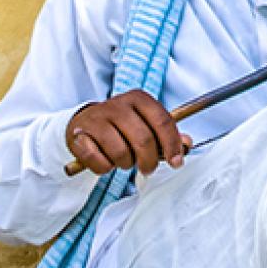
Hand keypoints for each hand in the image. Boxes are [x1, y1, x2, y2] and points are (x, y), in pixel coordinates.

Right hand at [65, 90, 188, 175]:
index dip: (172, 145)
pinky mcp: (79, 135)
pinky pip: (98, 161)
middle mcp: (117, 105)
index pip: (163, 121)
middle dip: (149, 161)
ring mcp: (97, 119)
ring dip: (125, 164)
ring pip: (120, 152)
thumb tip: (187, 144)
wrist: (84, 123)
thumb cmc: (121, 126)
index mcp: (139, 99)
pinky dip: (104, 168)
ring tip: (123, 160)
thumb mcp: (146, 124)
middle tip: (147, 168)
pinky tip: (106, 161)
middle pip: (143, 140)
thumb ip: (167, 134)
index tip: (176, 162)